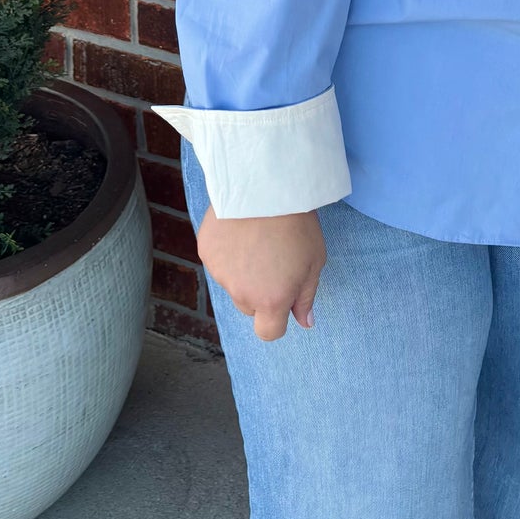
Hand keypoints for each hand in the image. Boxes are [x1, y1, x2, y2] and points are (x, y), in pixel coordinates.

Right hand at [195, 206, 326, 342]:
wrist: (266, 186)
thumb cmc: (297, 224)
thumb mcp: (314, 262)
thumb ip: (306, 296)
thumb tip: (304, 323)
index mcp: (271, 301)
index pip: (268, 332)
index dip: (276, 319)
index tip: (282, 300)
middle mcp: (242, 293)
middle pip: (249, 306)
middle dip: (259, 292)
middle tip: (272, 260)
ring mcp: (220, 273)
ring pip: (231, 282)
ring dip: (241, 271)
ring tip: (256, 239)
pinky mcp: (205, 251)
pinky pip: (217, 260)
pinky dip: (226, 251)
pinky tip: (239, 229)